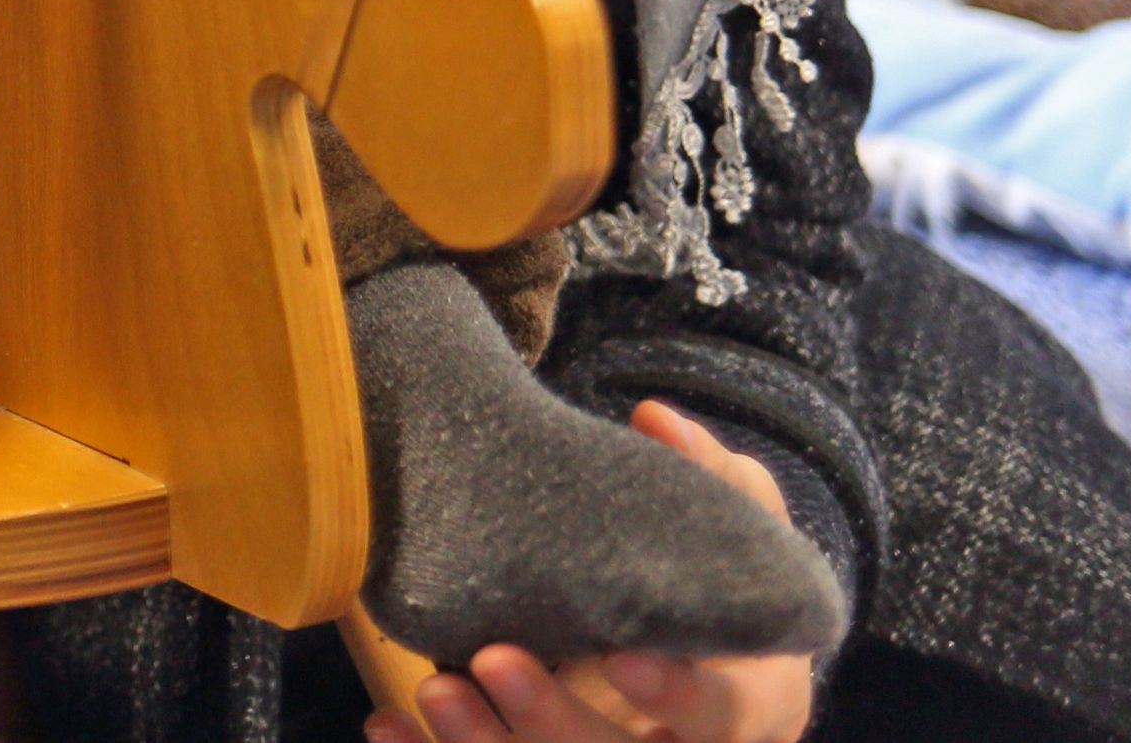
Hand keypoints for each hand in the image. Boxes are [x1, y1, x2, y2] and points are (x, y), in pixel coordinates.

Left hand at [361, 406, 816, 742]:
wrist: (731, 683)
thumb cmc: (733, 602)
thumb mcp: (746, 542)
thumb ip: (714, 481)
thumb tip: (655, 418)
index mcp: (746, 707)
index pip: (714, 713)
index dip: (672, 693)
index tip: (621, 657)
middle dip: (551, 719)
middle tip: (491, 660)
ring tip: (433, 689)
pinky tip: (384, 724)